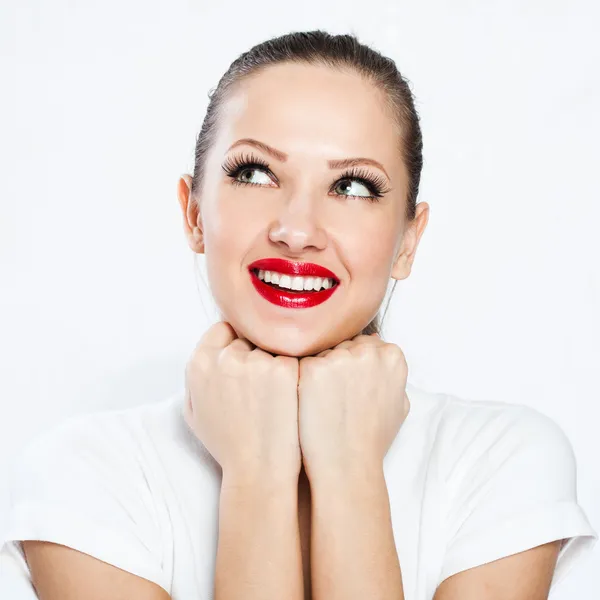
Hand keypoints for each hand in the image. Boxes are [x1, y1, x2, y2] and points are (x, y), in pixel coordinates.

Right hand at [183, 321, 300, 483]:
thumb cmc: (228, 444)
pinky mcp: (285, 369)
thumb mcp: (194, 411)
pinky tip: (294, 393)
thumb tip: (210, 351)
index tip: (246, 363)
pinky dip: (296, 371)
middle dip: (257, 353)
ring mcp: (256, 362)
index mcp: (200, 364)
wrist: (259, 471)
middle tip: (264, 384)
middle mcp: (225, 358)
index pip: (223, 329)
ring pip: (273, 346)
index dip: (236, 345)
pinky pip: (293, 357)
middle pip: (249, 337)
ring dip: (277, 362)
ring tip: (279, 394)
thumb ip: (197, 376)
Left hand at [298, 333, 409, 480]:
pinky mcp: (313, 369)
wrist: (347, 465)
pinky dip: (300, 382)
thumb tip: (379, 349)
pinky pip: (301, 365)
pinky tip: (306, 403)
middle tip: (333, 398)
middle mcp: (368, 351)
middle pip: (342, 345)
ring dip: (317, 372)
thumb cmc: (372, 439)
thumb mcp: (398, 403)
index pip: (364, 344)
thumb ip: (391, 372)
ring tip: (321, 404)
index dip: (352, 367)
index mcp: (392, 356)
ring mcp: (340, 358)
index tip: (349, 388)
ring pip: (320, 353)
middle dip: (335, 365)